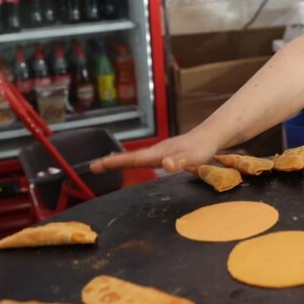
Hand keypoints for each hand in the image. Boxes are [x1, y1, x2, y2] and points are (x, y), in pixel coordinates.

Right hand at [89, 129, 219, 173]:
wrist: (210, 136)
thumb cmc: (202, 148)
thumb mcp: (193, 157)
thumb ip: (179, 161)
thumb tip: (166, 166)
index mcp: (158, 154)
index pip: (132, 159)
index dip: (115, 162)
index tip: (96, 165)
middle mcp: (156, 152)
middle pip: (130, 157)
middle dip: (111, 162)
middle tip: (93, 166)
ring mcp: (160, 152)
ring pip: (136, 157)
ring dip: (120, 161)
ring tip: (105, 165)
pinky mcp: (165, 154)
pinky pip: (144, 158)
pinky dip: (132, 161)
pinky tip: (130, 163)